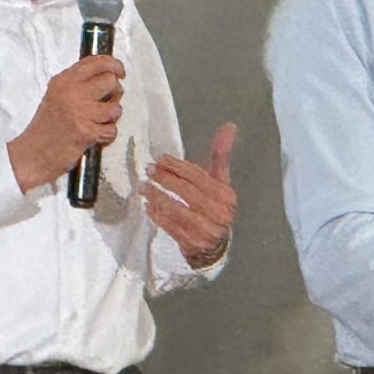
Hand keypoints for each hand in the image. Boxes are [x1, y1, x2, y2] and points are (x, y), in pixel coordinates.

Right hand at [9, 55, 125, 191]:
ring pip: (115, 107)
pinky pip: (112, 130)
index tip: (120, 72)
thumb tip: (107, 73)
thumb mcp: (57, 95)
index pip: (96, 62)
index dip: (114, 64)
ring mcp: (79, 112)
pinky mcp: (86, 131)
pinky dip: (107, 136)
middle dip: (115, 93)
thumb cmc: (48, 126)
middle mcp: (71, 92)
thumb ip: (77, 83)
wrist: (34, 153)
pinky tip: (95, 137)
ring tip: (98, 123)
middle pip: (110, 81)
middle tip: (108, 102)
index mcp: (63, 81)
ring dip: (111, 118)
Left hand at [144, 123, 237, 267]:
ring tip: (144, 187)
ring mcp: (206, 230)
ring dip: (158, 197)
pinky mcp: (192, 243)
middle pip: (188, 192)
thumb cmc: (215, 207)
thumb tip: (229, 127)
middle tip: (150, 170)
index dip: (179, 166)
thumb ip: (221, 156)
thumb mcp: (221, 182)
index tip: (162, 159)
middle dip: (167, 179)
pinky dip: (157, 215)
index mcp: (226, 195)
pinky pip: (171, 227)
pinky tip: (148, 206)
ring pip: (178, 210)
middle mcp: (219, 213)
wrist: (216, 246)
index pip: (200, 177)